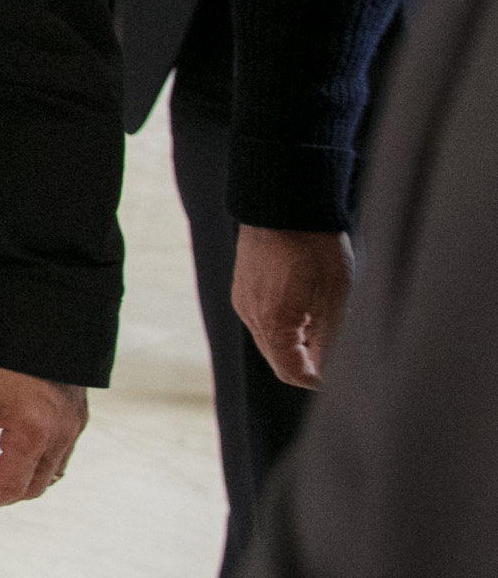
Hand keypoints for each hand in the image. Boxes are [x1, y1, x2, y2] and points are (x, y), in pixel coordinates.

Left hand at [0, 358, 86, 510]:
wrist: (36, 312)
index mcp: (32, 431)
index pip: (10, 486)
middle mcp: (60, 435)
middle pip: (32, 487)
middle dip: (0, 493)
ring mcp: (74, 427)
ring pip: (49, 474)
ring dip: (19, 480)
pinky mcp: (78, 416)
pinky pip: (60, 455)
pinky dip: (35, 463)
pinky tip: (11, 451)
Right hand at [234, 225, 353, 388]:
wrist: (286, 202)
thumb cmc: (315, 245)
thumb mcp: (335, 298)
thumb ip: (329, 342)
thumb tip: (327, 373)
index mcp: (271, 321)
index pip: (291, 373)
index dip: (318, 381)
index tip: (341, 377)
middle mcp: (249, 313)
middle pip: (278, 359)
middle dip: (307, 362)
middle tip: (338, 350)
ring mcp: (243, 298)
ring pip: (271, 339)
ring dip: (297, 342)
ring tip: (325, 323)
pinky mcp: (244, 285)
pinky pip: (263, 319)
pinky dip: (285, 324)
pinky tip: (306, 305)